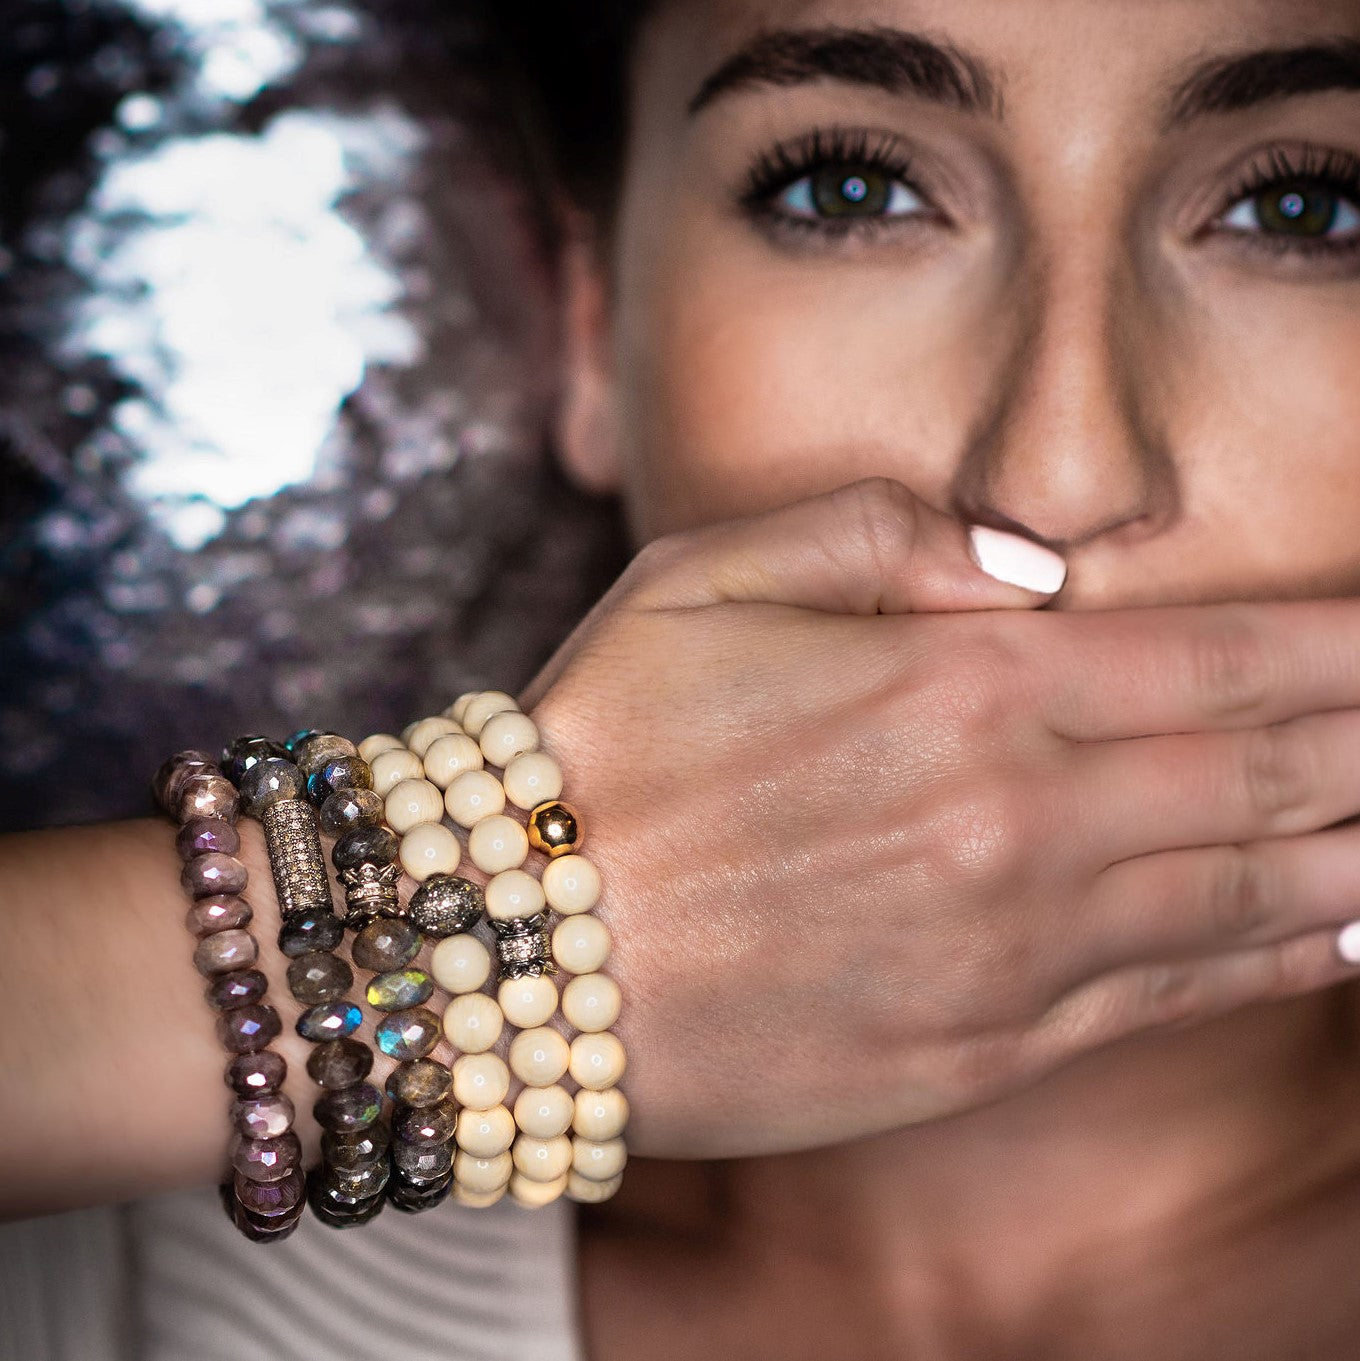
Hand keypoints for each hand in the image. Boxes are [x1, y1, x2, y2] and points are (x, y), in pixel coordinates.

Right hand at [523, 477, 1359, 1157]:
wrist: (511, 947)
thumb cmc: (598, 745)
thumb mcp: (707, 572)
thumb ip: (880, 530)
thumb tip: (1027, 564)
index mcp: (960, 681)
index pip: (1229, 652)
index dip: (1355, 642)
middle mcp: (1016, 816)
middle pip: (1273, 767)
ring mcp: (1011, 943)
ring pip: (1254, 888)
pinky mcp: (981, 1045)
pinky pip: (1175, 997)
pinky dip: (1281, 957)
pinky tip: (1343, 929)